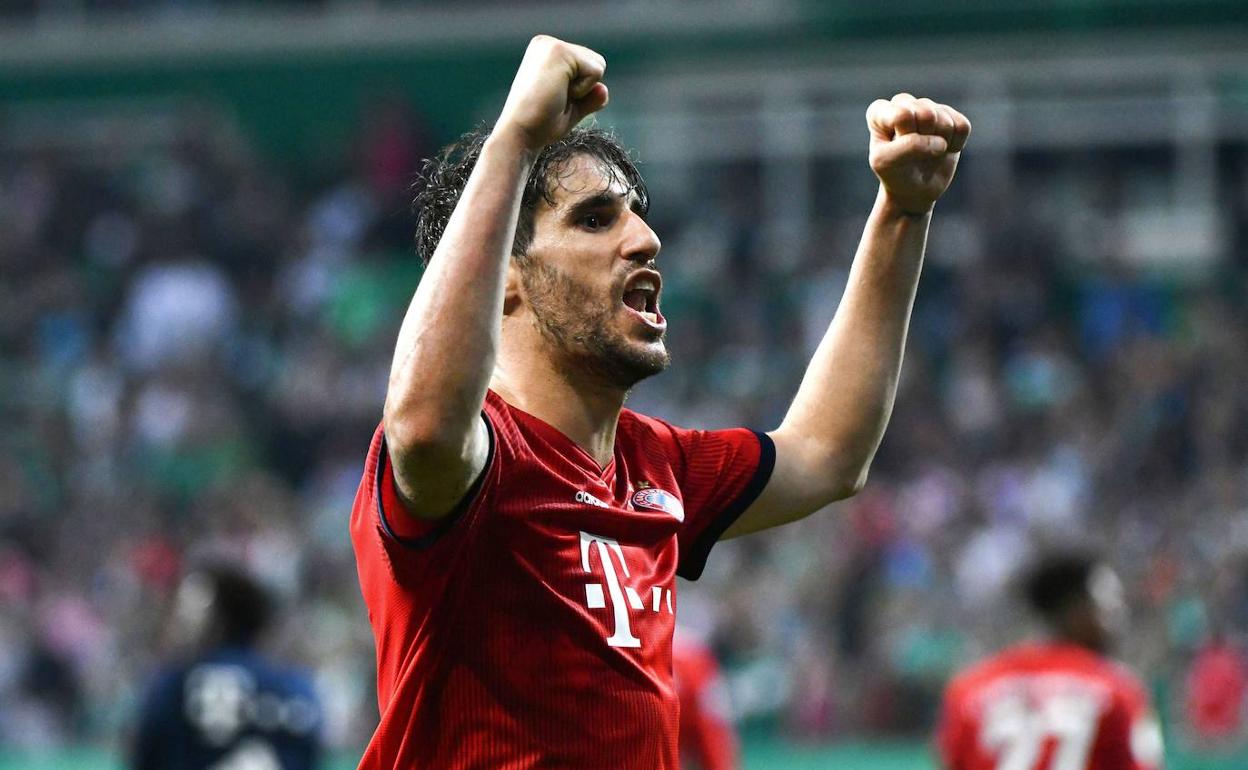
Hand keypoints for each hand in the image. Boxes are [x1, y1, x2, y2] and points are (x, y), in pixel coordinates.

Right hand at [495, 35, 608, 152]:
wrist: (521, 134)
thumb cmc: (541, 125)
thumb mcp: (572, 109)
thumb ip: (590, 97)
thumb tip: (603, 89)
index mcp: (546, 53)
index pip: (587, 66)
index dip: (580, 91)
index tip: (554, 100)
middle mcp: (547, 43)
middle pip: (596, 63)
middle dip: (585, 89)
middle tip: (555, 101)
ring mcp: (552, 45)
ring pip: (598, 65)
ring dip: (584, 90)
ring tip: (556, 96)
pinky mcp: (559, 51)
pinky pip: (596, 71)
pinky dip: (583, 90)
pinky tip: (558, 93)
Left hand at [867, 94, 970, 215]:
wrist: (913, 190)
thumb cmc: (895, 173)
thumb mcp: (887, 163)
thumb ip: (909, 147)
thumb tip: (940, 143)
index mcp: (879, 111)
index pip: (903, 115)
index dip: (906, 138)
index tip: (895, 151)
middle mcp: (903, 103)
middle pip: (927, 114)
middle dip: (924, 140)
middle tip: (913, 154)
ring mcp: (928, 106)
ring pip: (945, 121)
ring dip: (939, 145)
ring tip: (927, 152)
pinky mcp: (951, 116)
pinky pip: (962, 127)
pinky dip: (955, 145)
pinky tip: (942, 149)